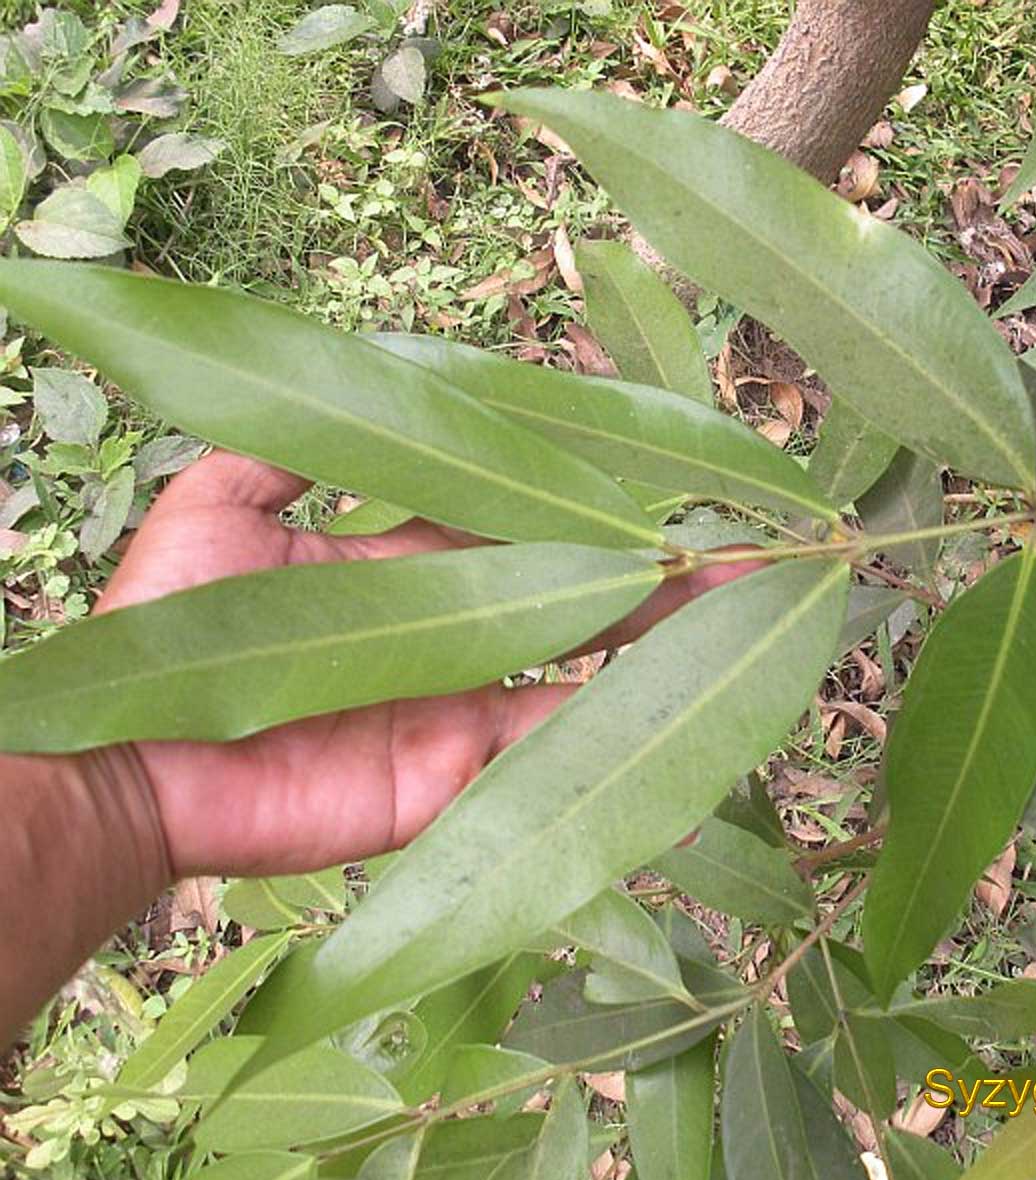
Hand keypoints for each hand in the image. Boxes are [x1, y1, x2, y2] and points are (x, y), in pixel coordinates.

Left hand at [99, 452, 756, 879]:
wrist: (130, 762)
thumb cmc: (168, 627)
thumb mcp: (219, 504)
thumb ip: (287, 447)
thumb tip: (345, 374)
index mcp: (407, 568)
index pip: (518, 527)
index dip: (584, 503)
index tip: (657, 480)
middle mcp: (449, 638)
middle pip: (571, 601)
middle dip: (652, 577)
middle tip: (738, 552)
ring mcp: (457, 713)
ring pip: (579, 681)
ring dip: (654, 655)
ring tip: (733, 622)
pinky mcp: (452, 783)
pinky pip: (543, 762)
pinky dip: (610, 752)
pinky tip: (681, 740)